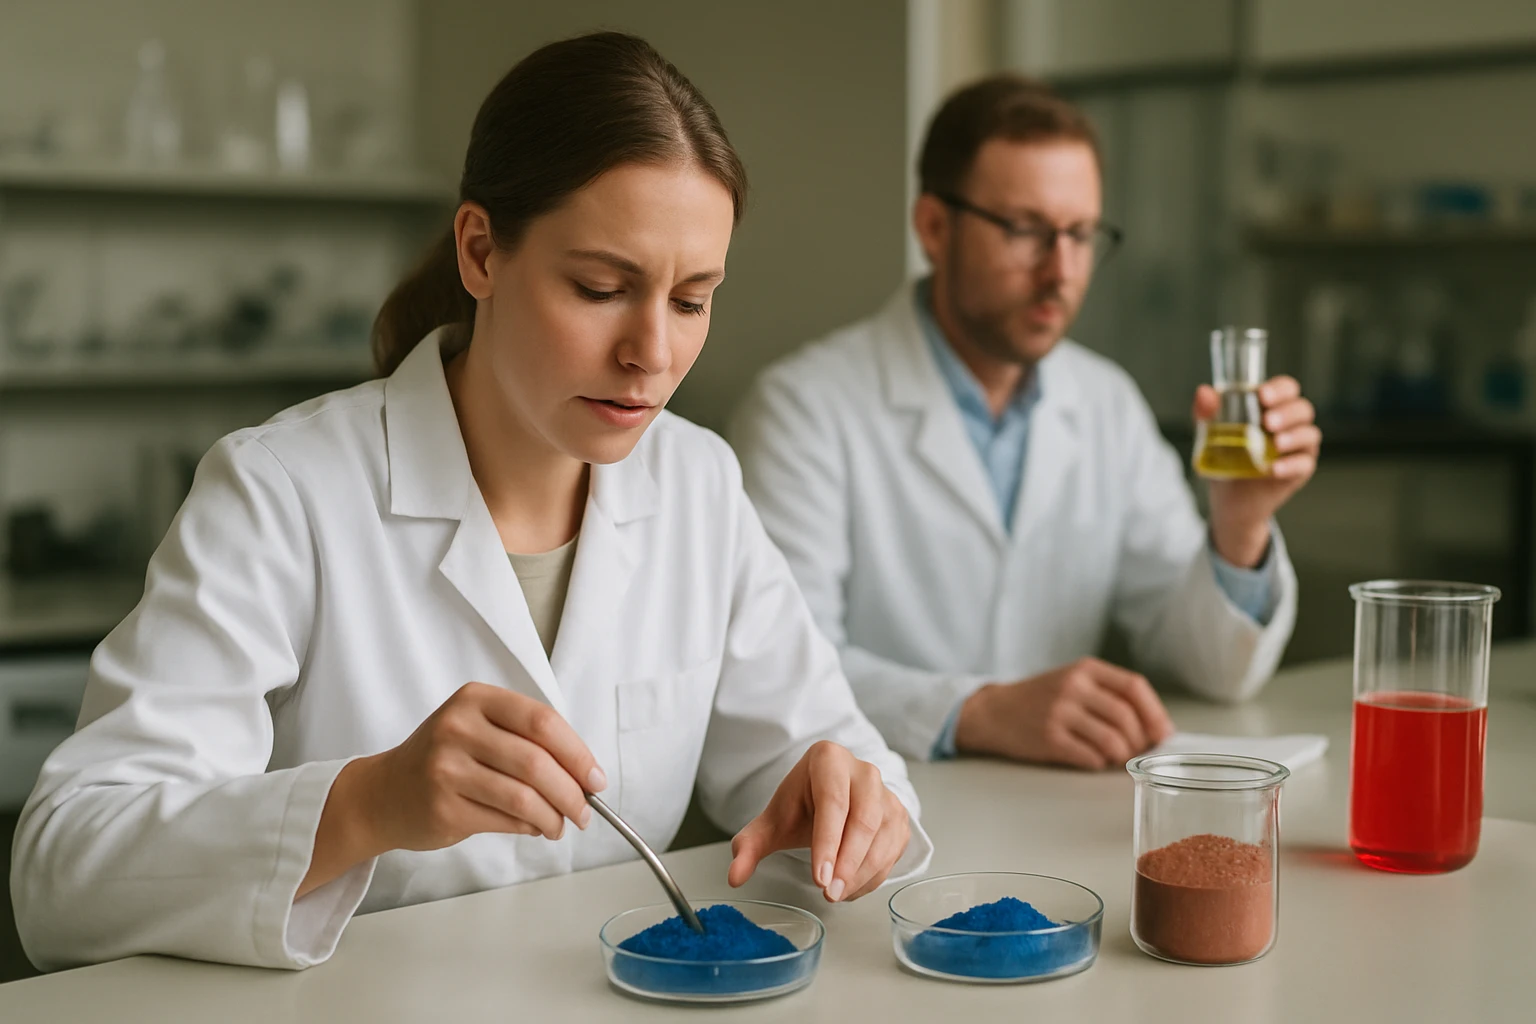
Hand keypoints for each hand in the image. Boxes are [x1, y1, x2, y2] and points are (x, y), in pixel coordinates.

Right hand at [300, 683, 605, 897]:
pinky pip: (504, 820)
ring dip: (554, 816)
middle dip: (572, 792)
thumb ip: (527, 740)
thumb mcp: (479, 728)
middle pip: (537, 762)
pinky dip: (530, 827)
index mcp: (475, 699)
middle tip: (585, 811)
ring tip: (562, 825)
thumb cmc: (443, 759)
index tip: (596, 778)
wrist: (383, 794)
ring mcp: (446, 768)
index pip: (542, 721)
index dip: (578, 753)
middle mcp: (457, 728)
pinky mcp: (443, 807)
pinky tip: (535, 827)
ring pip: (524, 796)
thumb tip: (586, 775)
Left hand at [726, 741, 910, 902]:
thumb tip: (734, 875)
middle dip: (847, 862)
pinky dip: (875, 875)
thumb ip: (750, 846)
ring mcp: (887, 793)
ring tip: (837, 895)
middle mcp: (864, 771)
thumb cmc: (802, 805)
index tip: (820, 877)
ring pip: (883, 837)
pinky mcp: (900, 816)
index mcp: (829, 760)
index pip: (833, 802)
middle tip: (829, 893)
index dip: (828, 842)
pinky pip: (893, 850)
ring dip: (862, 873)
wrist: (830, 795)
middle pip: (864, 820)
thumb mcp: (773, 821)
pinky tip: (851, 888)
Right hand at [953, 658, 1173, 769]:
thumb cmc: (1041, 699)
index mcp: (1085, 669)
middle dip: (1140, 740)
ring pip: (1112, 740)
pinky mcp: (1049, 739)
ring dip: (1121, 755)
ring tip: (1114, 756)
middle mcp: (1073, 687)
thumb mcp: (1074, 682)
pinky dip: (1099, 763)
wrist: (994, 711)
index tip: (1163, 733)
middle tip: (1136, 751)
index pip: (1134, 687)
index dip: (1155, 712)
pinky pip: (1090, 758)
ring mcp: (1059, 713)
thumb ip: (1109, 695)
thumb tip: (1155, 726)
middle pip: (1126, 717)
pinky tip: (1091, 759)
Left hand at [1196, 375, 1320, 567]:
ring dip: (1294, 436)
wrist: (1229, 498)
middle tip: (1267, 422)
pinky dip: (1291, 465)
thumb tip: (1204, 392)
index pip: (1287, 388)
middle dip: (1287, 413)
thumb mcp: (1210, 433)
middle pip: (1303, 409)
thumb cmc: (1225, 457)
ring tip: (1276, 444)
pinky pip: (1305, 464)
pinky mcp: (1299, 471)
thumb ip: (1207, 412)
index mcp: (1272, 407)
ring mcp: (1298, 447)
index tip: (1262, 395)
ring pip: (1310, 434)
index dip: (1280, 388)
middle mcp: (1291, 424)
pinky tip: (1274, 469)